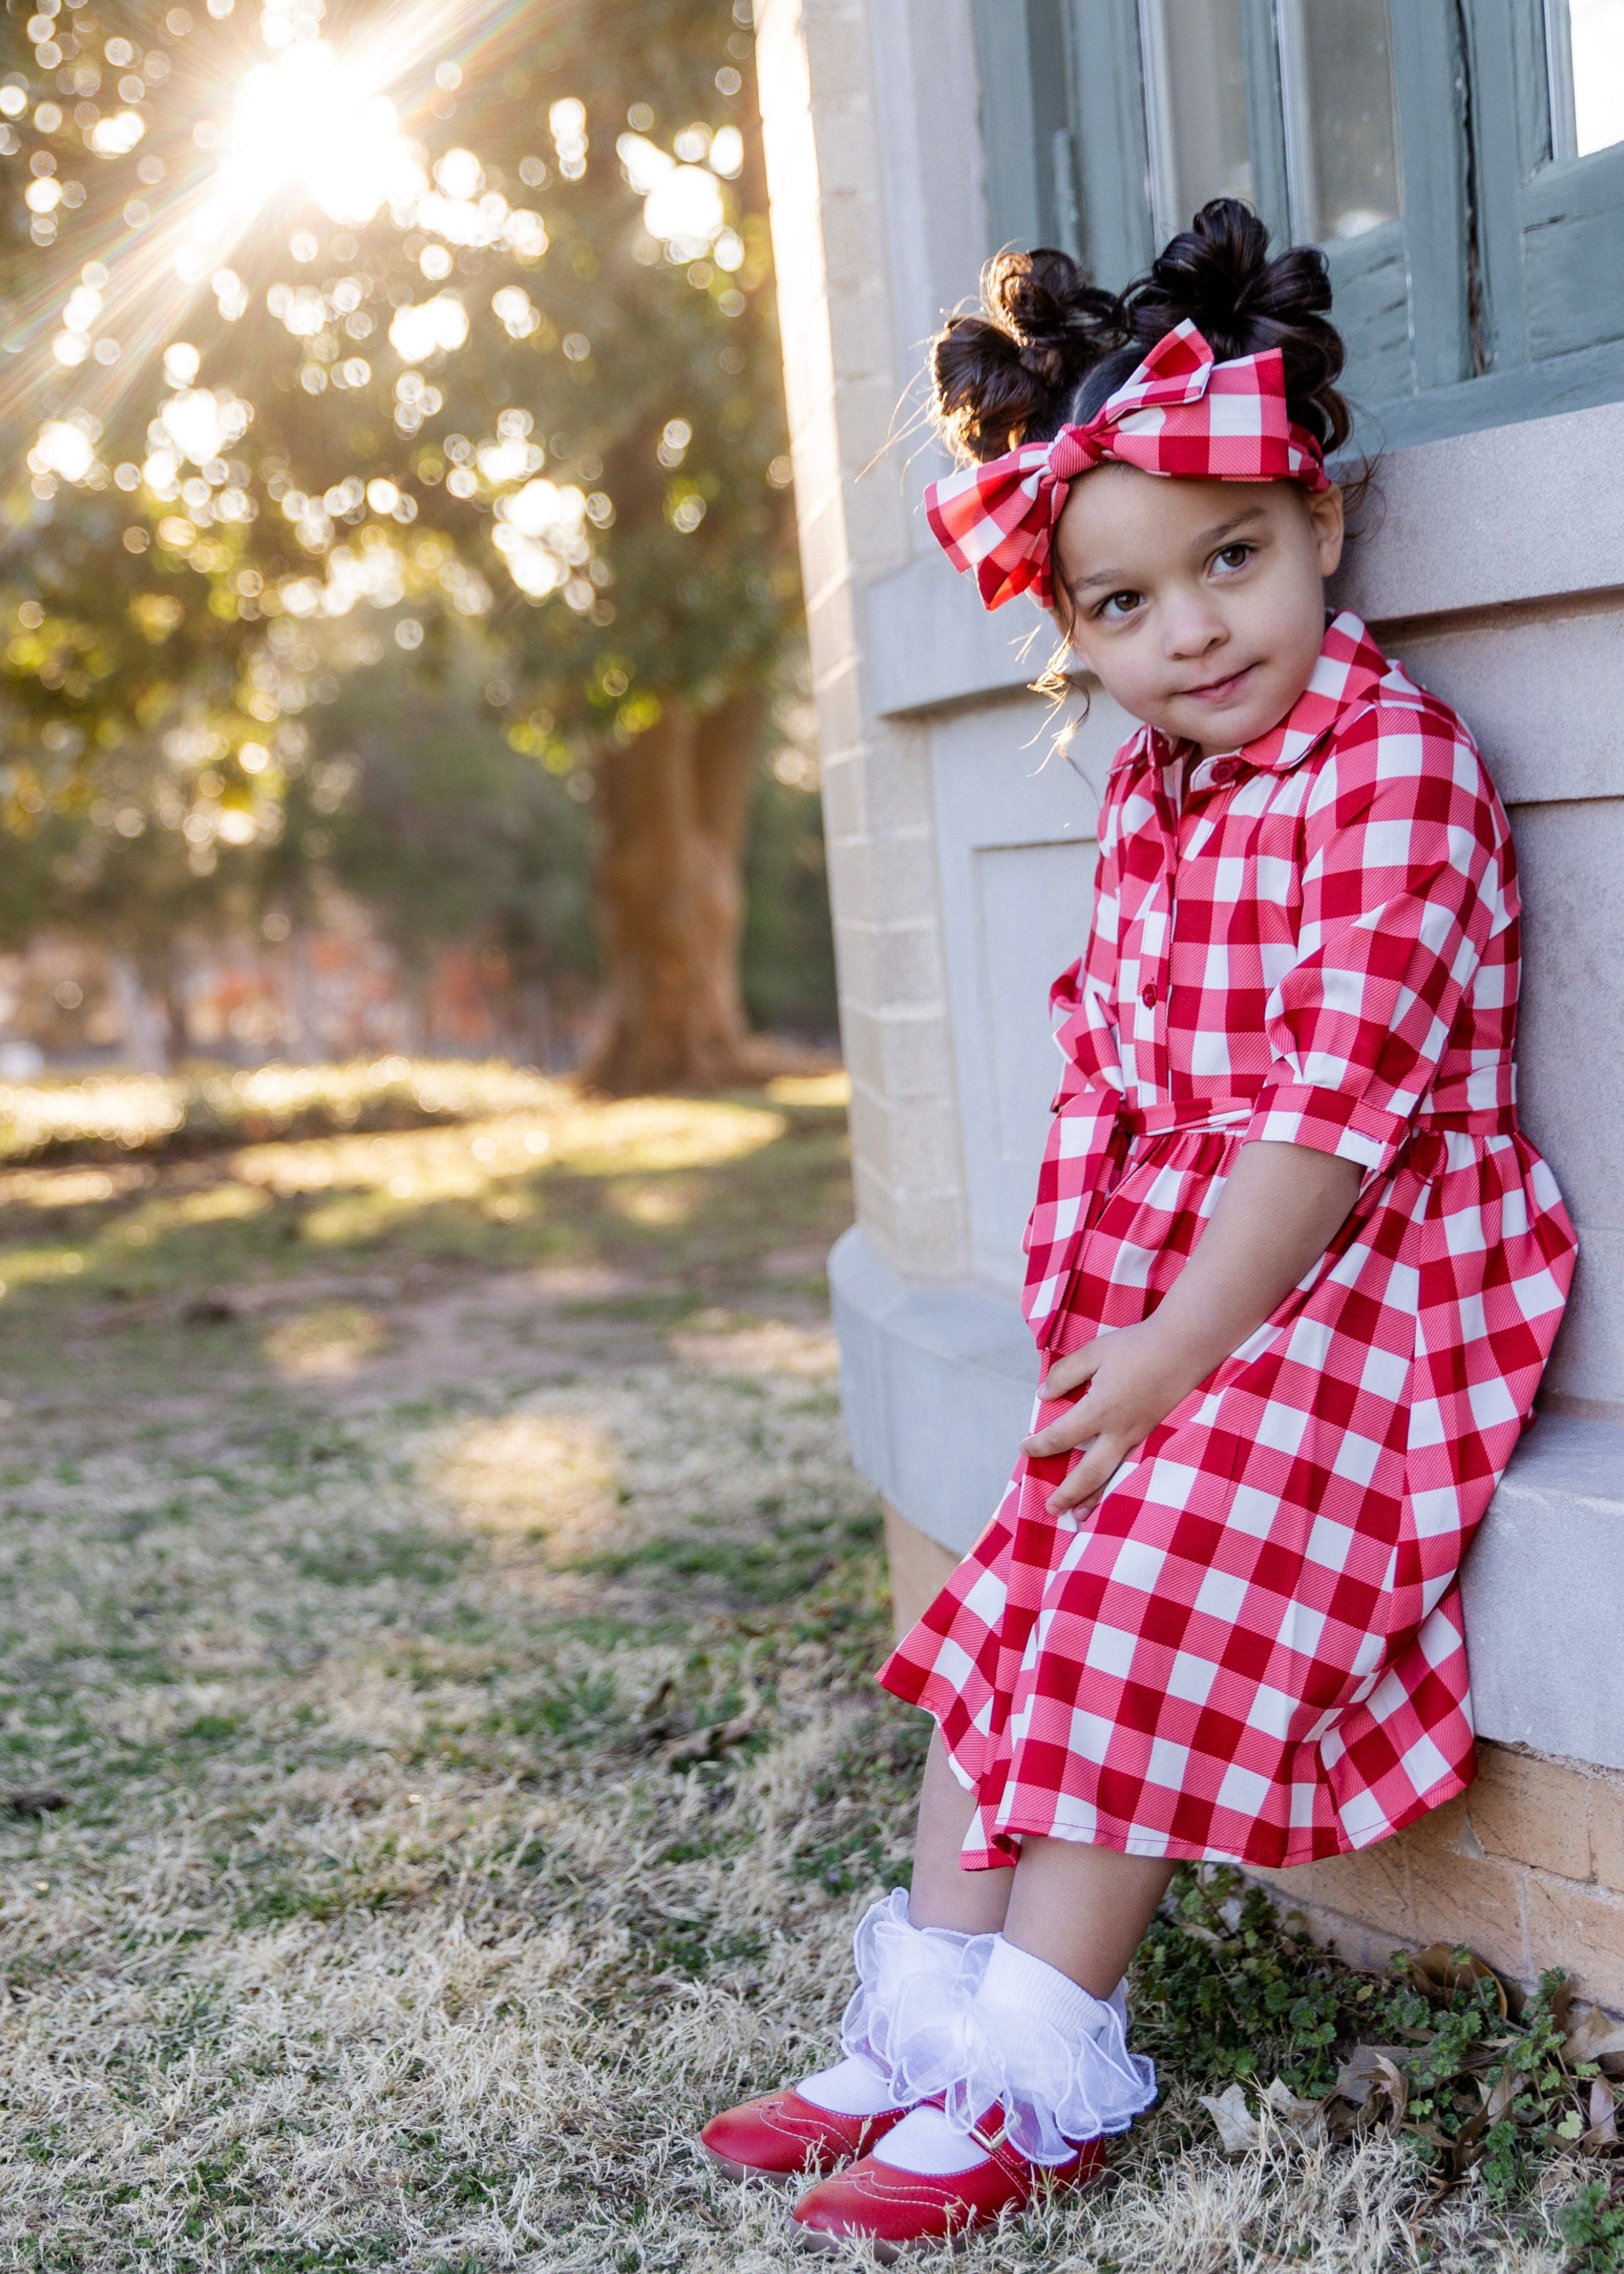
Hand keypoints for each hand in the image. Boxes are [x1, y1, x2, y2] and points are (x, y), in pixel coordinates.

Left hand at [1021, 1318, 1207, 1518]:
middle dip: (1068, 1493)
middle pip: (1088, 1473)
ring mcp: (1140, 1437)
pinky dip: (1117, 1484)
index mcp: (1099, 1411)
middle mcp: (1119, 1432)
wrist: (1186, 1347)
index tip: (1025, 1448)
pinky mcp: (1154, 1435)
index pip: (1060, 1437)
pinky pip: (1130, 1467)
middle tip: (1051, 1509)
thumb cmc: (1138, 1347)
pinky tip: (1112, 1491)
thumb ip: (1065, 1375)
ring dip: (1095, 1498)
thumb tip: (1044, 1396)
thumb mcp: (1094, 1353)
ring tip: (1080, 1517)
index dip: (1039, 1446)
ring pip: (1113, 1477)